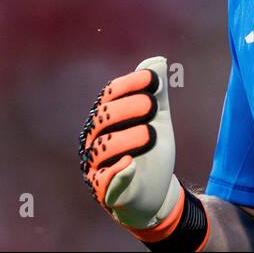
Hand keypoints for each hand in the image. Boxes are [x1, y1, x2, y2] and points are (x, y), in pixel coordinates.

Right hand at [79, 56, 186, 234]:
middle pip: (103, 118)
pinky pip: (105, 182)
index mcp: (106, 118)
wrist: (156, 189)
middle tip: (153, 106)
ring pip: (102, 148)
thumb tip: (158, 61)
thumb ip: (157, 93)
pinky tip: (132, 164)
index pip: (110, 95)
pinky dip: (117, 173)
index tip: (153, 80)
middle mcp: (94, 140)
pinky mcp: (105, 192)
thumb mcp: (159, 119)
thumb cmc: (151, 149)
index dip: (129, 84)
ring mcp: (96, 166)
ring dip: (127, 138)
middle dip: (128, 108)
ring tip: (152, 134)